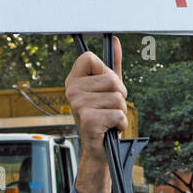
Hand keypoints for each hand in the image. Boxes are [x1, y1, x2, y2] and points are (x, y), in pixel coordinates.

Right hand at [66, 37, 125, 192]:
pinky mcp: (89, 120)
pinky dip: (120, 124)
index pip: (90, 58)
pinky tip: (110, 129)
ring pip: (118, 98)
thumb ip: (112, 65)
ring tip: (109, 119)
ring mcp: (78, 105)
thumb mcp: (107, 90)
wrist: (99, 150)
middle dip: (119, 96)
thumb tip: (116, 42)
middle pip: (111, 79)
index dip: (105, 71)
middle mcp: (72, 91)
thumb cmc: (103, 118)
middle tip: (109, 108)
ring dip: (120, 111)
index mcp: (73, 80)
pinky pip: (119, 114)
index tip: (104, 86)